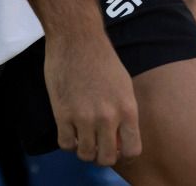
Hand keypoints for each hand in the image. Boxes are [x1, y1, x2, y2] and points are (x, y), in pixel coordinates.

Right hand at [44, 30, 140, 166]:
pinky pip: (65, 144)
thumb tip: (120, 135)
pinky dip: (68, 141)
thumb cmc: (101, 57)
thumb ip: (123, 111)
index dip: (124, 152)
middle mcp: (108, 117)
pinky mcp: (62, 114)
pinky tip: (69, 130)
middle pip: (107, 158)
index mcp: (127, 109)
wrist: (76, 38)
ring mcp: (84, 117)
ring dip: (84, 150)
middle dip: (102, 155)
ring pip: (85, 154)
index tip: (116, 145)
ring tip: (82, 137)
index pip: (132, 150)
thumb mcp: (123, 84)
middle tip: (97, 145)